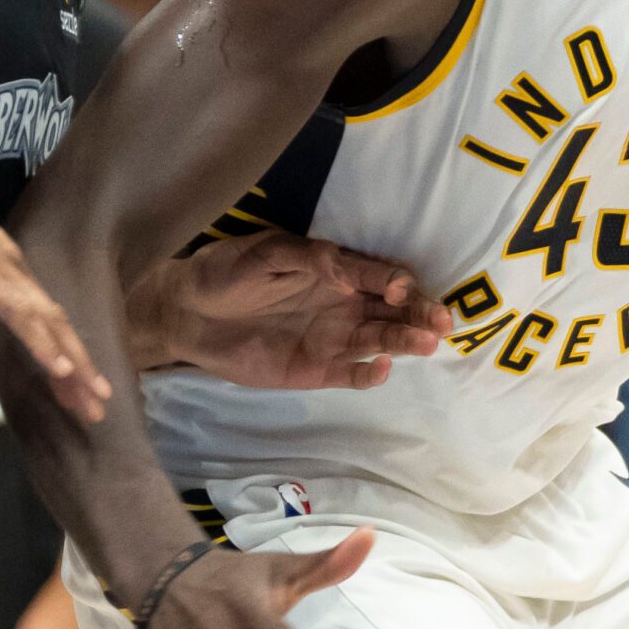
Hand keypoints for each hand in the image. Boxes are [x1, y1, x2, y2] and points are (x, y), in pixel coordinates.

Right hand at [0, 159, 104, 421]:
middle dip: (80, 370)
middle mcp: (11, 270)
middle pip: (56, 327)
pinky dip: (42, 341)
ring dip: (72, 363)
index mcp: (2, 272)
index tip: (80, 393)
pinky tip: (59, 366)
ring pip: (47, 323)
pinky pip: (18, 312)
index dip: (65, 358)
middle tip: (99, 408)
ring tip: (91, 398)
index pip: (43, 322)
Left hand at [159, 232, 450, 390]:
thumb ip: (306, 259)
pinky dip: (369, 373)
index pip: (378, 273)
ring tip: (427, 342)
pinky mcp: (316, 369)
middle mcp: (344, 303)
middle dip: (420, 312)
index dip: (394, 279)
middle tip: (442, 322)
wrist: (187, 312)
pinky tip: (383, 368)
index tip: (403, 287)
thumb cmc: (225, 271)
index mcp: (335, 268)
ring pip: (381, 339)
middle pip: (393, 308)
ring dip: (406, 341)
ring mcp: (332, 338)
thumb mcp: (264, 254)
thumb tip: (345, 264)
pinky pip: (351, 373)